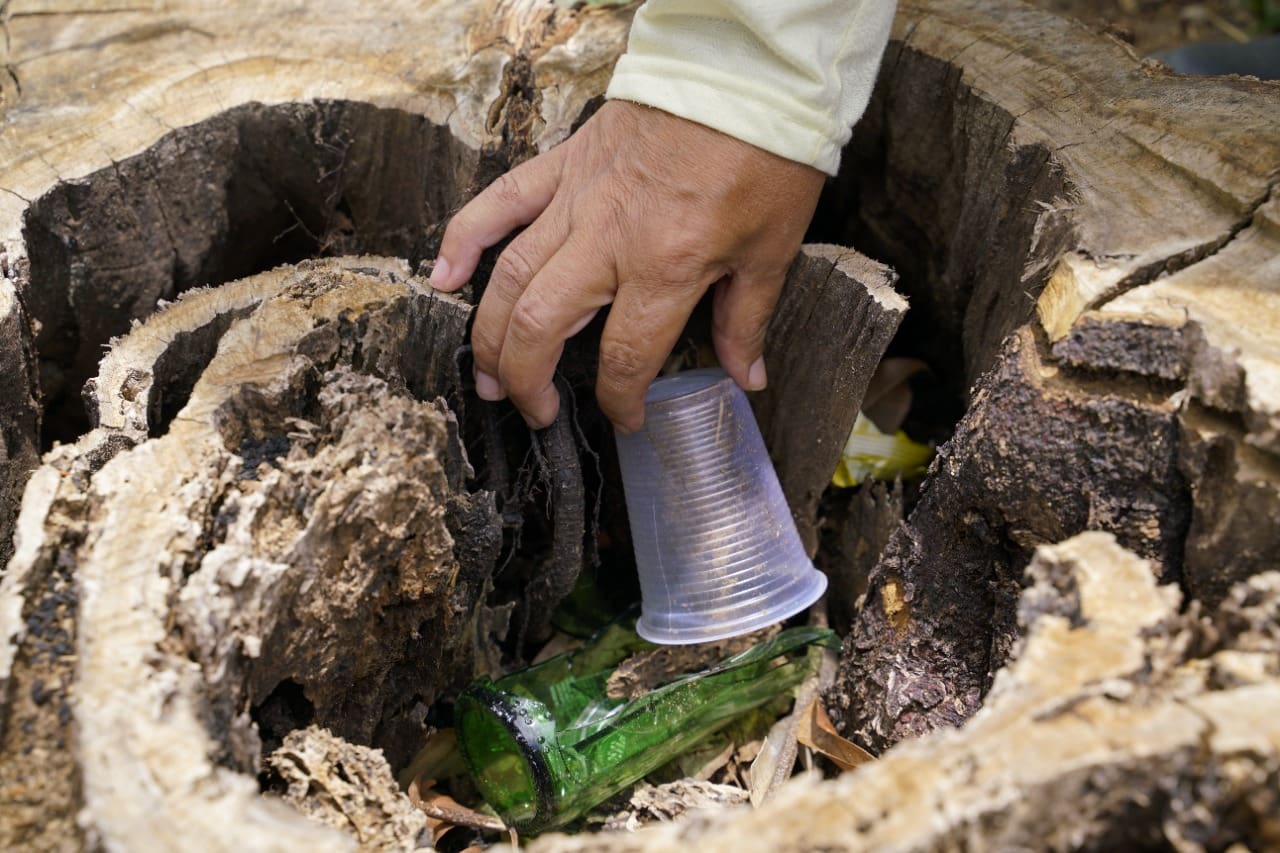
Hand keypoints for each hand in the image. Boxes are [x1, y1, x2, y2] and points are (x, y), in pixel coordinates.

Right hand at [429, 100, 824, 431]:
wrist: (742, 72)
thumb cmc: (764, 159)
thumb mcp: (771, 250)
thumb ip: (746, 319)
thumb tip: (746, 377)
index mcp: (666, 267)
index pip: (626, 357)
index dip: (620, 402)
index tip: (626, 418)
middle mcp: (609, 240)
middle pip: (541, 325)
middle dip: (528, 379)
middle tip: (533, 409)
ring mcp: (576, 200)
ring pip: (510, 276)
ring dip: (488, 334)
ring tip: (485, 376)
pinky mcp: (562, 165)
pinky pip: (499, 202)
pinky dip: (465, 238)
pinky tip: (444, 278)